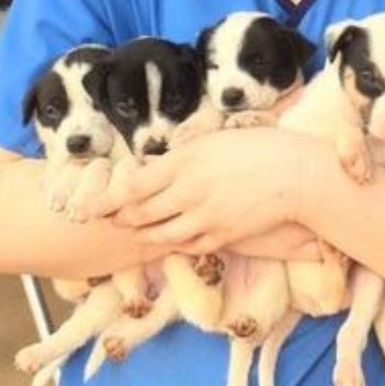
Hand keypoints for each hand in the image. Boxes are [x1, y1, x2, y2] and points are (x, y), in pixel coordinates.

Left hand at [85, 127, 314, 254]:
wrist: (297, 175)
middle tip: (107, 220)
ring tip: (134, 230)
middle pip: (139, 213)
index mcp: (184, 162)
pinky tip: (168, 238)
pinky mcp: (221, 236)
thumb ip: (182, 156)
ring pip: (159, 234)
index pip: (132, 185)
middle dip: (120, 218)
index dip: (105, 199)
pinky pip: (186, 245)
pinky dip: (172, 243)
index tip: (87, 207)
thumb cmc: (259, 148)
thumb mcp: (213, 140)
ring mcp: (204, 217)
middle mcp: (188, 192)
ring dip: (143, 233)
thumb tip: (156, 167)